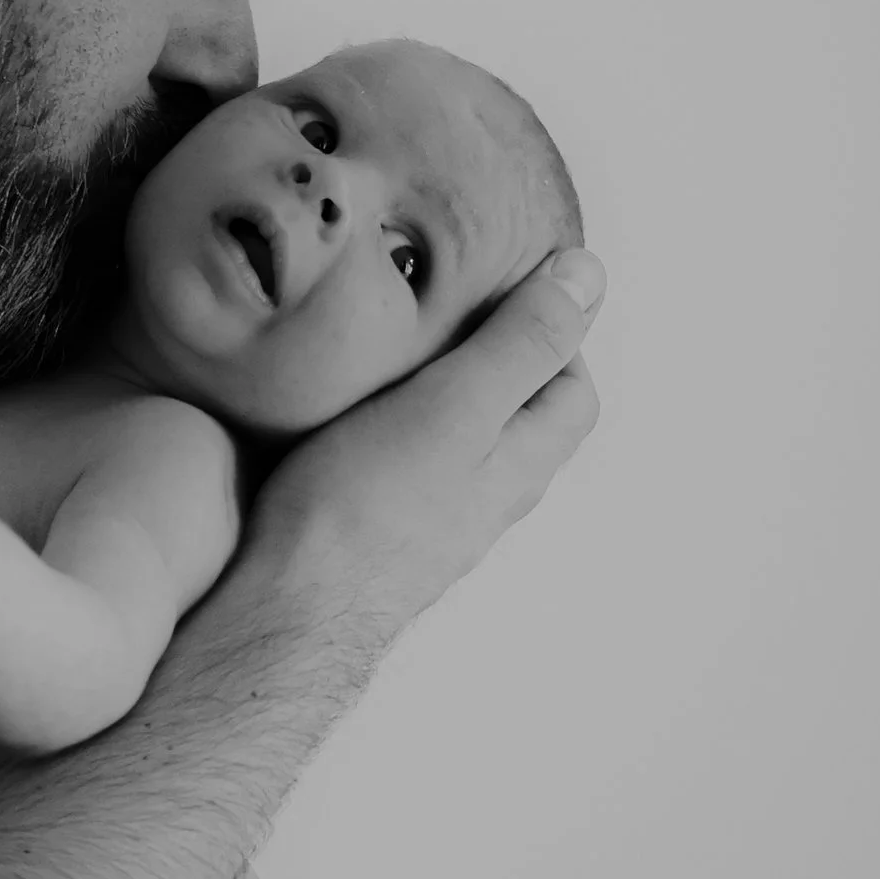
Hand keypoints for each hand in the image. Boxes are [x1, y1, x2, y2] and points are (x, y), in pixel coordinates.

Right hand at [258, 247, 604, 654]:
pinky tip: (359, 406)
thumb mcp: (458, 401)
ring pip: (467, 439)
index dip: (558, 332)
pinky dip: (406, 420)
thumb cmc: (370, 503)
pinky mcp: (385, 524)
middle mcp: (492, 495)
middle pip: (525, 415)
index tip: (506, 288)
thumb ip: (523, 341)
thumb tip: (589, 275)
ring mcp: (439, 516)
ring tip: (404, 344)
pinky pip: (416, 460)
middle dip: (502, 354)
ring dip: (449, 388)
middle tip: (452, 304)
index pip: (575, 389)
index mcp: (524, 462)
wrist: (290, 603)